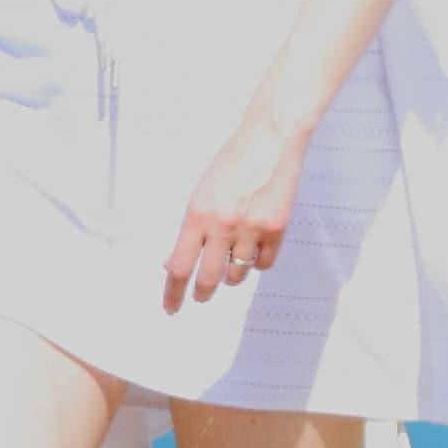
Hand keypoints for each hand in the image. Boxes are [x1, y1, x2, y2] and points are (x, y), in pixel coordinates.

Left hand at [163, 114, 304, 314]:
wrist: (270, 140)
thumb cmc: (232, 164)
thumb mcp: (200, 194)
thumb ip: (190, 229)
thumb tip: (175, 264)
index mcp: (197, 215)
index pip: (179, 267)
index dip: (173, 293)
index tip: (171, 307)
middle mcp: (222, 225)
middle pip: (208, 280)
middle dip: (202, 293)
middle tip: (200, 296)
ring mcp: (251, 229)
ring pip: (237, 275)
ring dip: (231, 274)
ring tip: (232, 255)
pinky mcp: (277, 229)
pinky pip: (263, 264)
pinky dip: (256, 261)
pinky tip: (254, 244)